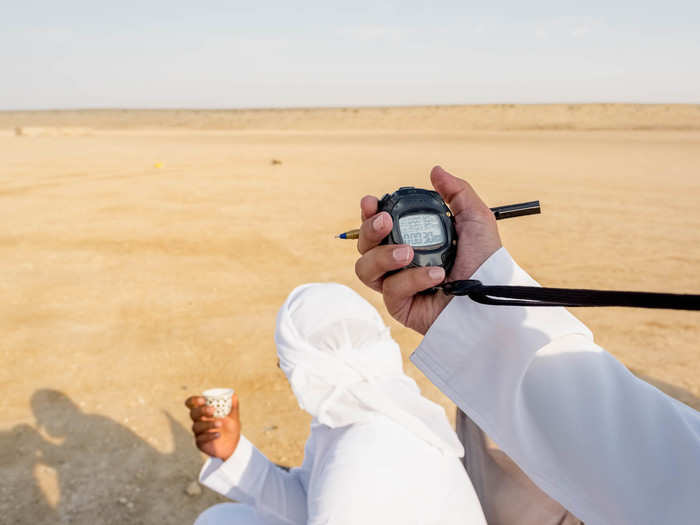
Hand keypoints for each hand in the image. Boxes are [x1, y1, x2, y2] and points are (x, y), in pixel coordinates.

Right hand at [185, 394, 240, 460]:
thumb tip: (234, 395)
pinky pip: (201, 438)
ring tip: (220, 423)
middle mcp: (199, 420)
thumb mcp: (234, 416)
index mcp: (205, 411)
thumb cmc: (230, 427)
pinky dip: (209, 435)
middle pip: (193, 413)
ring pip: (196, 426)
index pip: (193, 403)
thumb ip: (233, 406)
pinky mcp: (200, 442)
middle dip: (202, 410)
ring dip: (208, 424)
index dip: (194, 400)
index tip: (203, 400)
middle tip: (213, 410)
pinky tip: (218, 435)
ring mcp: (199, 432)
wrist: (233, 445)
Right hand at [355, 166, 501, 333]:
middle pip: (364, 245)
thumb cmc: (485, 260)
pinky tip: (435, 276)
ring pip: (365, 268)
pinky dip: (412, 279)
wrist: (490, 295)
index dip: (368, 213)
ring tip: (408, 253)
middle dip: (369, 230)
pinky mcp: (400, 306)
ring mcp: (397, 285)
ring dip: (382, 256)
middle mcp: (399, 262)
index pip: (379, 225)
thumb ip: (456, 191)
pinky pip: (390, 290)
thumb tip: (435, 170)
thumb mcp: (476, 218)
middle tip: (386, 222)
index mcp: (411, 239)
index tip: (371, 202)